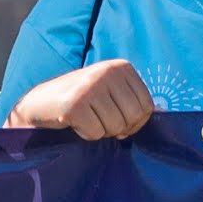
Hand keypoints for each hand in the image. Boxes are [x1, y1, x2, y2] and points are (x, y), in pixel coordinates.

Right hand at [15, 58, 155, 138]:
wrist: (39, 104)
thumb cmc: (80, 101)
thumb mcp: (110, 93)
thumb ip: (134, 100)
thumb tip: (162, 114)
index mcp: (121, 67)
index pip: (147, 107)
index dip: (134, 121)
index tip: (115, 116)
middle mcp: (107, 71)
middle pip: (134, 118)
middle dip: (118, 128)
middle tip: (99, 119)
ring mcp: (90, 86)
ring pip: (115, 127)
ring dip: (101, 131)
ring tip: (85, 118)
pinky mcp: (74, 104)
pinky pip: (95, 133)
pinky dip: (86, 134)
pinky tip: (74, 122)